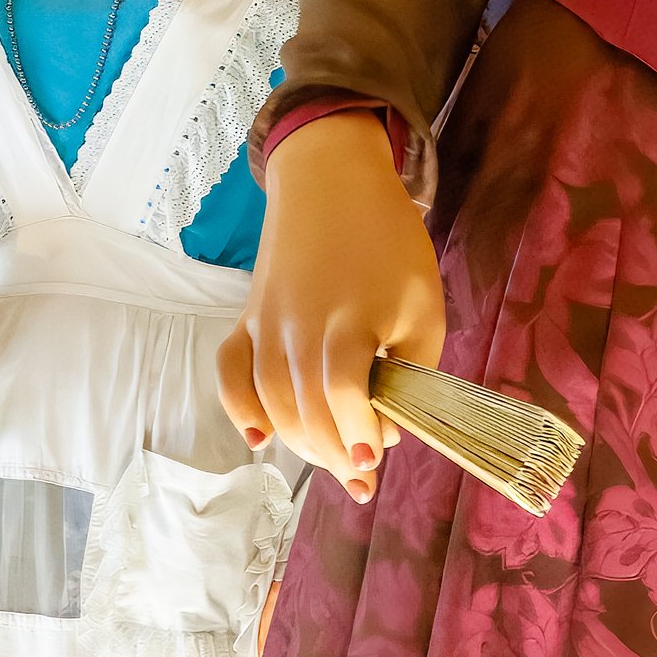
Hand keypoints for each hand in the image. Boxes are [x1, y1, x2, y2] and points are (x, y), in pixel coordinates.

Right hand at [218, 112, 444, 497]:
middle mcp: (299, 327)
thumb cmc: (389, 243)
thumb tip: (389, 430)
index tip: (374, 463)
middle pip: (305, 410)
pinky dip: (238, 409)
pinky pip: (230, 373)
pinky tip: (258, 438)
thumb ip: (415, 369)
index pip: (344, 395)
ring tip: (329, 459)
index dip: (357, 436)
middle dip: (333, 455)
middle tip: (360, 476)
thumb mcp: (425, 304)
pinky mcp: (247, 318)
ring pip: (270, 402)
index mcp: (350, 320)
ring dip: (298, 443)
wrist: (332, 181)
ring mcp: (266, 324)